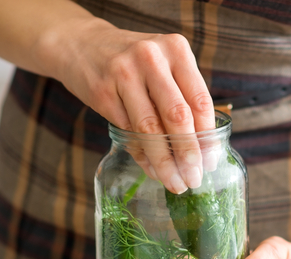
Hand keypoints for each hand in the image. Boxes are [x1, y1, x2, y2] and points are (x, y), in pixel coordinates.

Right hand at [58, 20, 216, 192]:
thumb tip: (201, 151)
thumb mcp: (163, 66)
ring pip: (150, 129)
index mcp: (176, 49)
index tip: (209, 163)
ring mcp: (124, 74)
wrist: (81, 44)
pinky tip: (152, 169)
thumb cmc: (133, 62)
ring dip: (164, 162)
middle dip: (188, 154)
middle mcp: (151, 58)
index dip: (207, 136)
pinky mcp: (103, 92)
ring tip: (174, 182)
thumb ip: (182, 97)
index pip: (200, 100)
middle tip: (194, 179)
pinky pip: (128, 132)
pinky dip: (142, 155)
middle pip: (177, 116)